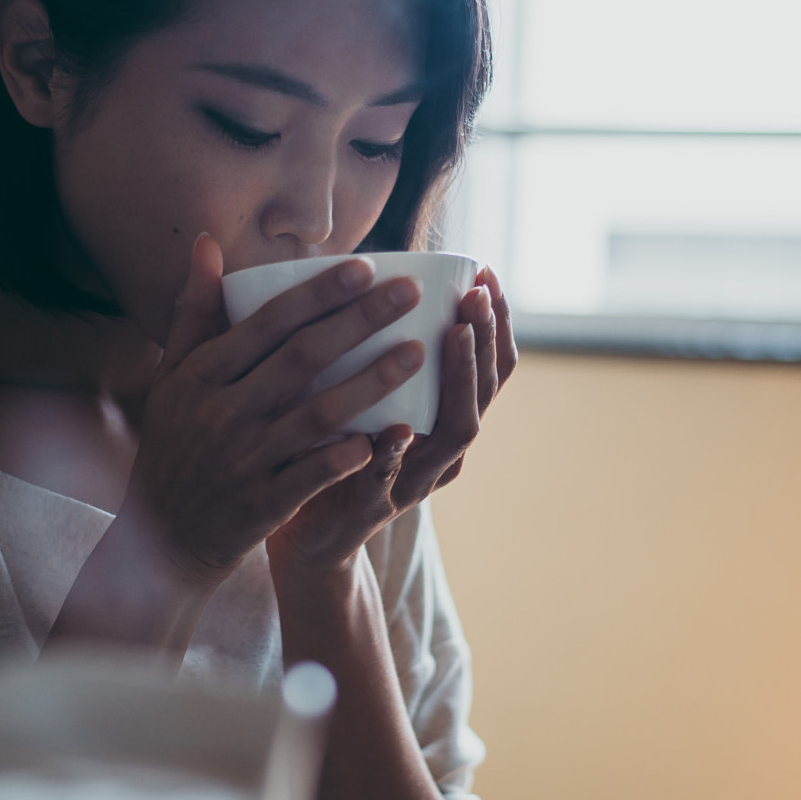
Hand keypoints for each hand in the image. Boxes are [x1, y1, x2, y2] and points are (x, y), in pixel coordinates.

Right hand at [123, 235, 433, 586]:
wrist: (160, 535)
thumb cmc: (175, 442)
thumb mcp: (171, 376)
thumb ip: (192, 311)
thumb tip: (207, 243)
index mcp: (200, 375)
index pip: (268, 322)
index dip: (319, 293)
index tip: (366, 267)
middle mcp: (220, 412)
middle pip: (302, 358)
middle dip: (360, 321)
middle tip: (409, 293)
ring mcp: (243, 460)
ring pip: (318, 413)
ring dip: (371, 381)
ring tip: (416, 354)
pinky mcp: (262, 504)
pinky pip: (315, 474)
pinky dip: (350, 454)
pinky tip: (392, 433)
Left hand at [267, 266, 517, 573]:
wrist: (303, 531)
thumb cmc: (332, 447)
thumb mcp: (363, 393)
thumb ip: (373, 347)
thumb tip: (366, 267)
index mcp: (444, 419)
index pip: (491, 366)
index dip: (496, 322)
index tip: (487, 273)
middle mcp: (442, 450)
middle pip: (484, 392)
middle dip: (485, 339)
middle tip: (476, 294)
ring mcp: (414, 481)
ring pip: (456, 431)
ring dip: (460, 379)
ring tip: (455, 335)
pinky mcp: (373, 507)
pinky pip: (390, 480)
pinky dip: (395, 454)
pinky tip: (396, 428)